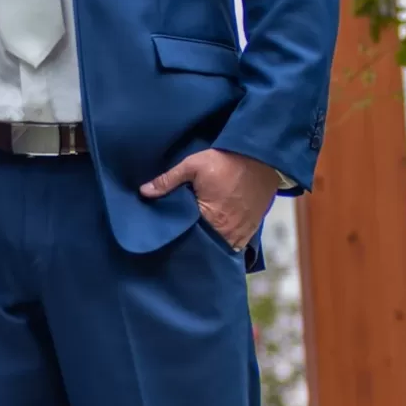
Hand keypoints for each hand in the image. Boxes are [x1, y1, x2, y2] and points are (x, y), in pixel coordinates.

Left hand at [141, 148, 279, 250]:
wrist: (262, 157)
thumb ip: (168, 180)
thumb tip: (143, 192)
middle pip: (205, 246)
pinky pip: (236, 245)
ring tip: (198, 240)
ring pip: (220, 248)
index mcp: (210, 218)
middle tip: (180, 240)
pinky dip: (226, 243)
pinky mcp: (251, 229)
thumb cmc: (226, 161)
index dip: (177, 237)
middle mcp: (227, 231)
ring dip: (211, 245)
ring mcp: (241, 233)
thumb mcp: (193, 165)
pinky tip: (216, 239)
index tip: (167, 236)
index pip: (187, 237)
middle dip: (193, 243)